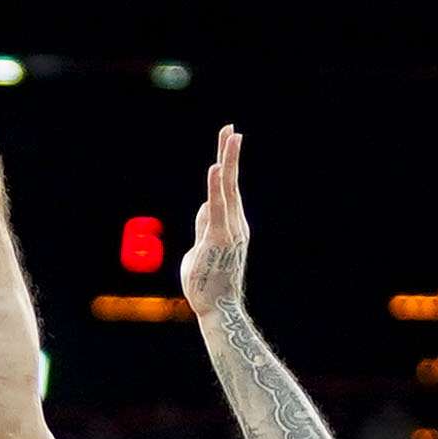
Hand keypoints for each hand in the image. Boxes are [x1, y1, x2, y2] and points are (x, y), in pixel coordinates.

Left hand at [184, 123, 255, 315]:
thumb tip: (206, 207)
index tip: (228, 138)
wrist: (217, 310)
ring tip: (230, 136)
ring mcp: (230, 230)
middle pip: (230, 182)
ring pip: (227, 190)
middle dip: (230, 154)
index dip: (226, 163)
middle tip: (231, 128)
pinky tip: (215, 168)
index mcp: (230, 225)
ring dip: (228, 162)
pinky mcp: (220, 238)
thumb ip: (204, 226)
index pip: (227, 189)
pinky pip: (218, 208)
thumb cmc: (207, 283)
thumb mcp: (202, 248)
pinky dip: (216, 188)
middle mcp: (235, 224)